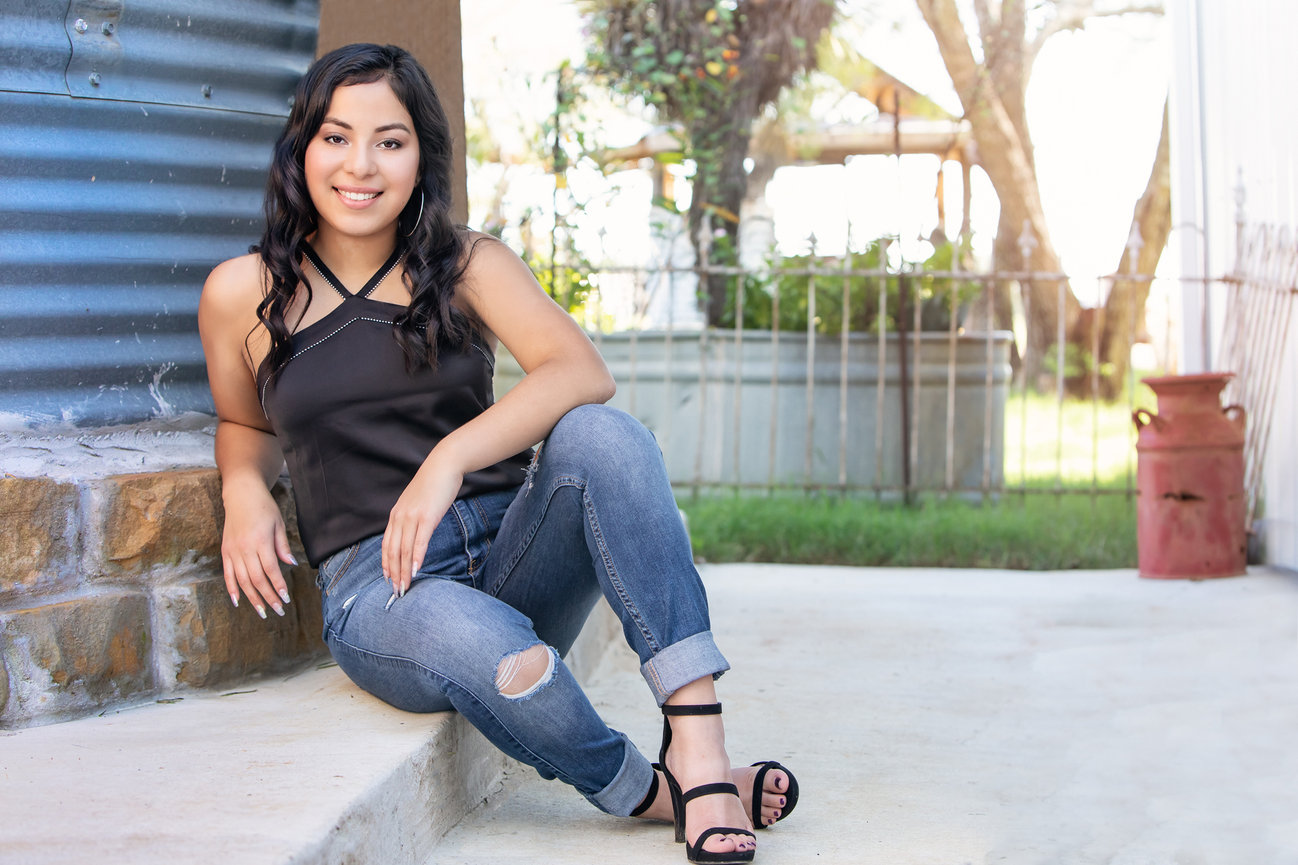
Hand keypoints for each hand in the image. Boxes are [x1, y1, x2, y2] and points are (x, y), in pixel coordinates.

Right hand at [221, 486, 295, 618]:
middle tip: (278, 610)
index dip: (278, 586)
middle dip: (268, 597)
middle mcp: (244, 548)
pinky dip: (232, 589)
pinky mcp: (225, 551)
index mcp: (260, 541)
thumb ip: (283, 546)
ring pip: (242, 580)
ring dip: (252, 598)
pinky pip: (228, 574)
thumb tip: (291, 565)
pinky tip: (238, 602)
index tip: (286, 598)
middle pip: (256, 579)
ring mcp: (232, 551)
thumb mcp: (279, 524)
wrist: (241, 495)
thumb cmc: (264, 508)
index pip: (271, 569)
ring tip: (262, 611)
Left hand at [382, 459, 462, 596]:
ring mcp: (412, 517)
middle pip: (393, 551)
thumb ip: (412, 519)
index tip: (388, 580)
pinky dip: (417, 557)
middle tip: (396, 592)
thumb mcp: (417, 504)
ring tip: (405, 587)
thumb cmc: (433, 485)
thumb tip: (414, 536)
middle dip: (394, 574)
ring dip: (404, 571)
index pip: (386, 545)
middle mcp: (400, 517)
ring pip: (404, 550)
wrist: (444, 465)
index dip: (386, 565)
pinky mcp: (427, 517)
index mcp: (396, 515)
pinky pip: (419, 541)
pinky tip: (417, 570)